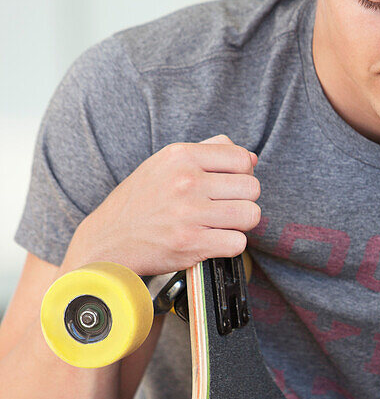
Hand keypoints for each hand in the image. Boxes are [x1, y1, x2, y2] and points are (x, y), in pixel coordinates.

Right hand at [64, 134, 260, 275]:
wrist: (107, 240)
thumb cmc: (139, 202)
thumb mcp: (165, 163)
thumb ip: (208, 152)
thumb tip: (251, 158)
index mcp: (181, 156)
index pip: (242, 158)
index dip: (242, 174)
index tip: (229, 186)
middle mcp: (187, 181)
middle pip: (252, 187)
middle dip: (242, 200)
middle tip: (223, 208)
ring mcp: (190, 213)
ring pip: (250, 214)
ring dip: (240, 224)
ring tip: (220, 225)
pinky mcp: (192, 243)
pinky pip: (238, 243)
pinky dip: (229, 246)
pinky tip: (212, 242)